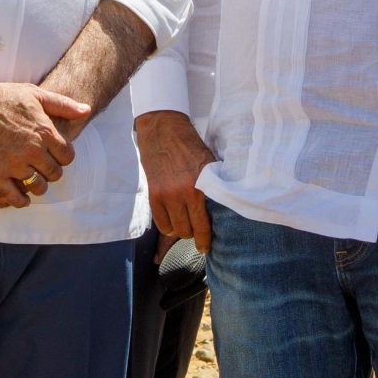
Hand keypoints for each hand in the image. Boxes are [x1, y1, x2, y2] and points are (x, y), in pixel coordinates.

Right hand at [0, 80, 89, 205]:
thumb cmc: (1, 96)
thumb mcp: (35, 94)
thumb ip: (63, 104)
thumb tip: (87, 110)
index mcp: (44, 132)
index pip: (67, 156)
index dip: (63, 157)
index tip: (56, 156)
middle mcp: (32, 150)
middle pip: (54, 173)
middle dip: (52, 172)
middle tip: (45, 170)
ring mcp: (13, 164)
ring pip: (37, 186)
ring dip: (38, 186)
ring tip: (34, 182)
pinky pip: (13, 197)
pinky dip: (20, 201)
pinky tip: (22, 199)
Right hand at [136, 110, 218, 249]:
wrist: (163, 130)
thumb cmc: (190, 146)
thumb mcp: (209, 164)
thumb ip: (214, 186)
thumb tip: (225, 207)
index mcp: (198, 187)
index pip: (202, 224)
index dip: (205, 240)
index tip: (205, 247)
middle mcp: (180, 194)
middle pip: (187, 230)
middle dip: (193, 233)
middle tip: (197, 230)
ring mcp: (164, 195)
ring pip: (173, 229)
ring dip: (180, 229)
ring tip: (184, 222)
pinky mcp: (153, 194)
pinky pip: (160, 222)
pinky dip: (167, 225)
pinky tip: (172, 220)